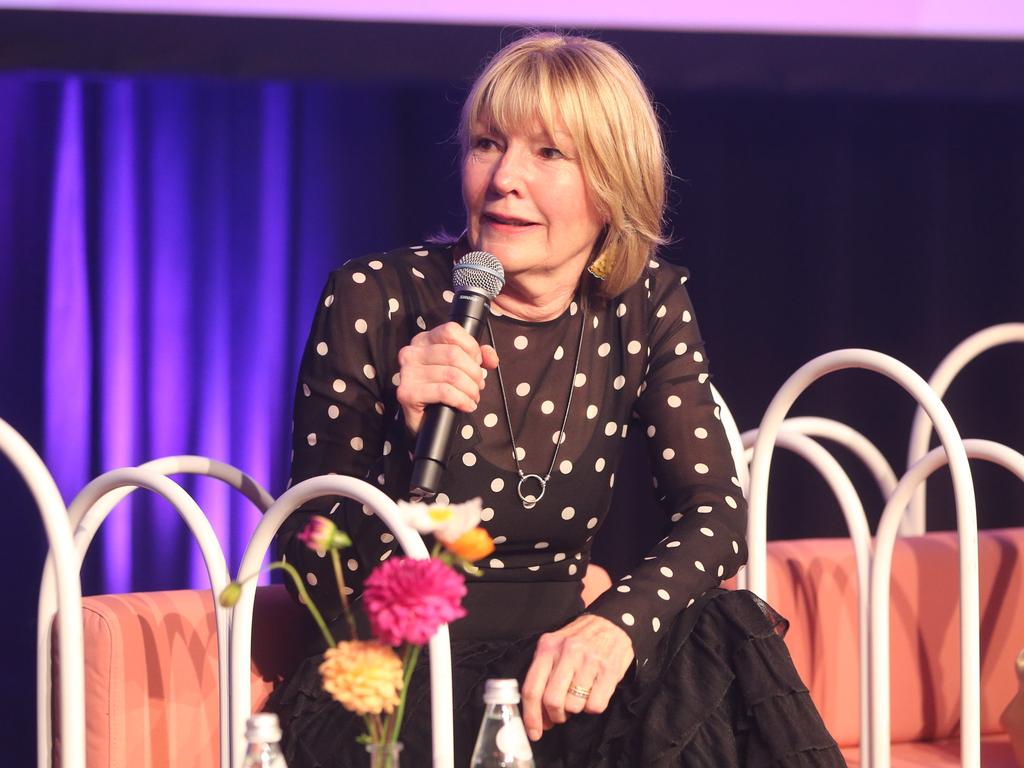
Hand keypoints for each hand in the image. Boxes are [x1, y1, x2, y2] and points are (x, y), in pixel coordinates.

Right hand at [395, 322, 499, 435]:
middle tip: (478, 385)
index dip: (471, 347)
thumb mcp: (461, 367)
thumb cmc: (441, 390)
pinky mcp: (408, 393)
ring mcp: (407, 373)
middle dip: (474, 372)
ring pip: (452, 374)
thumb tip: (491, 358)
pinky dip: (462, 400)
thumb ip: (478, 356)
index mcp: (423, 340)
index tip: (477, 362)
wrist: (425, 420)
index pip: (451, 330)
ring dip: (470, 389)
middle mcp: (411, 353)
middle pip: (454, 354)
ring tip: (473, 397)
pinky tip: (466, 405)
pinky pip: (444, 392)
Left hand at [521, 614, 633, 740]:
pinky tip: (593, 694)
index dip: (531, 716)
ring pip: (574, 706)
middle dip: (555, 715)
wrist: (613, 622)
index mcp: (548, 647)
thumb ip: (544, 674)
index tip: (534, 732)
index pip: (532, 688)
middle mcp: (567, 652)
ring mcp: (589, 661)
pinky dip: (592, 707)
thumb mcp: (555, 646)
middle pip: (552, 701)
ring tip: (579, 697)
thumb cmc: (580, 639)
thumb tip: (538, 714)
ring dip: (575, 710)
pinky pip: (595, 705)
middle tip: (560, 714)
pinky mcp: (609, 670)